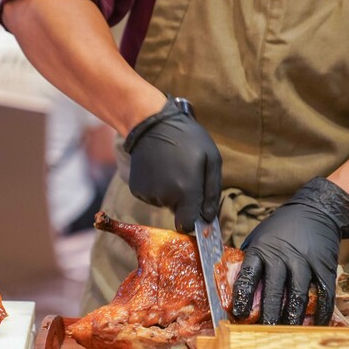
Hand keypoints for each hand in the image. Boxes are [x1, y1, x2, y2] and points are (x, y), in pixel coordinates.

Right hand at [124, 97, 221, 232]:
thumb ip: (212, 192)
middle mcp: (165, 197)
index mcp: (186, 191)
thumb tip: (209, 218)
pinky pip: (151, 196)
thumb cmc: (188, 139)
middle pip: (177, 212)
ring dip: (169, 192)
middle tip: (185, 176)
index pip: (188, 224)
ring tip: (170, 168)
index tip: (196, 211)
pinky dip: (156, 187)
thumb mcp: (211, 159)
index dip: (194, 220)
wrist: (152, 124)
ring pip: (164, 203)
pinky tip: (158, 169)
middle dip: (183, 201)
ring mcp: (148, 193)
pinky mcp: (136, 190)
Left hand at [230, 177, 348, 324]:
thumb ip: (249, 259)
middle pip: (274, 290)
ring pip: (298, 294)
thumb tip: (233, 285)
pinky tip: (314, 324)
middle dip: (268, 313)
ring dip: (292, 316)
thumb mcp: (259, 236)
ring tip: (288, 331)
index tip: (239, 314)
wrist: (316, 210)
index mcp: (261, 250)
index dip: (243, 296)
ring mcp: (305, 262)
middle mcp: (282, 256)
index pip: (249, 275)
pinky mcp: (325, 267)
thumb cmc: (281, 228)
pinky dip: (320, 312)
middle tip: (264, 331)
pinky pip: (324, 294)